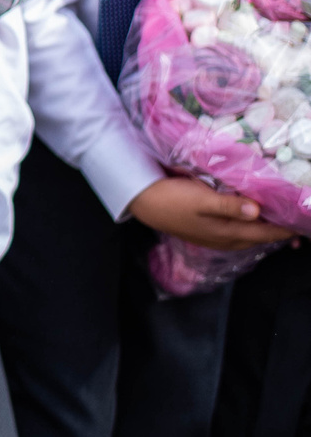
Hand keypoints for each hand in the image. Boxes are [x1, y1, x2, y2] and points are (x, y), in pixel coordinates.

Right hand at [128, 176, 296, 250]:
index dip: (284, 228)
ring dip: (264, 232)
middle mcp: (223, 239)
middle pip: (259, 238)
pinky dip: (249, 230)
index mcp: (226, 231)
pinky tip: (249, 223)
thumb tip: (257, 211)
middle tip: (295, 223)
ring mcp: (213, 238)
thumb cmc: (171, 198)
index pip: (264, 231)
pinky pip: (236, 235)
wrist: (142, 203)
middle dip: (278, 232)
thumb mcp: (200, 198)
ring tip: (278, 225)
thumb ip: (229, 205)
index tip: (302, 223)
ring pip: (248, 238)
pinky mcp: (205, 233)